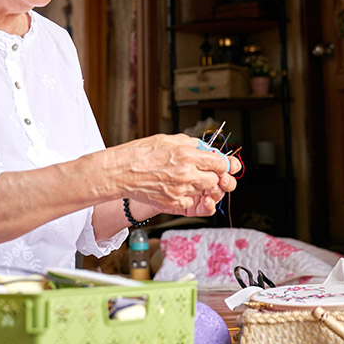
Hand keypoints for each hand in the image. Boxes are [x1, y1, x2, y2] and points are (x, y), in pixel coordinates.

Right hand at [113, 134, 237, 214]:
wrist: (120, 172)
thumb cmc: (141, 154)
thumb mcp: (169, 140)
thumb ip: (192, 144)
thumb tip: (208, 149)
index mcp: (188, 155)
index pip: (220, 163)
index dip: (222, 164)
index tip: (220, 165)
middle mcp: (187, 174)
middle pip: (216, 180)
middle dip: (213, 176)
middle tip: (204, 173)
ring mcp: (182, 191)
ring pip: (206, 192)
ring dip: (201, 187)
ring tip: (187, 180)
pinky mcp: (175, 203)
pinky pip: (193, 203)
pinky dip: (189, 197)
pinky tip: (178, 189)